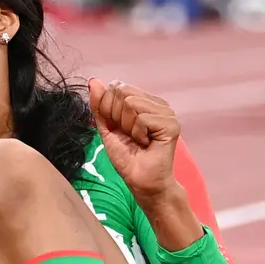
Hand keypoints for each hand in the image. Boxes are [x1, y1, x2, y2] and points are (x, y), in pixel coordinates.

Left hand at [89, 78, 181, 201]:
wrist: (141, 182)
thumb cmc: (127, 158)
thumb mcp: (107, 129)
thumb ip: (100, 106)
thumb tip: (93, 81)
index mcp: (143, 101)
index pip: (116, 87)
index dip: (108, 109)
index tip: (118, 129)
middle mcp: (157, 103)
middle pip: (122, 92)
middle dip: (117, 118)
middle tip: (129, 136)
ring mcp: (166, 112)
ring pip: (131, 104)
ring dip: (128, 127)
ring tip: (139, 140)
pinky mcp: (171, 123)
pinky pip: (142, 118)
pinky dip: (138, 134)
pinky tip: (147, 144)